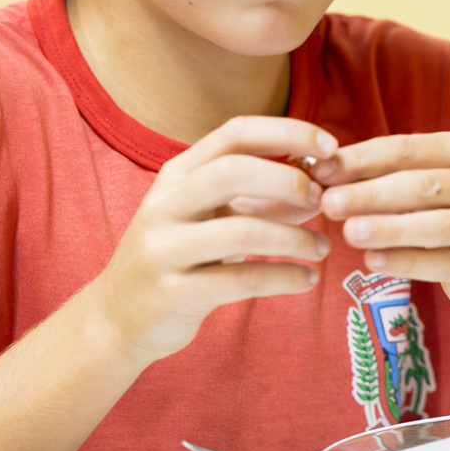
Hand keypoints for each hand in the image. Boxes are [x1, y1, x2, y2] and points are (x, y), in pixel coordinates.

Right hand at [95, 116, 335, 366]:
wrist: (119, 318)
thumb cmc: (178, 257)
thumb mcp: (211, 218)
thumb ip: (261, 201)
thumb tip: (321, 187)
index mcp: (177, 174)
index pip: (235, 133)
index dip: (287, 132)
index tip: (330, 145)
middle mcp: (165, 204)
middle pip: (232, 172)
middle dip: (287, 181)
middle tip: (322, 201)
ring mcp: (164, 248)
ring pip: (239, 230)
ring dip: (293, 238)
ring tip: (322, 249)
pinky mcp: (174, 293)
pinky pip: (240, 280)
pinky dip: (283, 277)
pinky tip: (306, 280)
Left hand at [313, 132, 449, 319]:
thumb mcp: (431, 185)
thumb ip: (388, 177)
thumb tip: (323, 171)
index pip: (409, 149)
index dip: (363, 159)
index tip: (322, 170)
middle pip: (423, 185)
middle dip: (371, 194)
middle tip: (329, 203)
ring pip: (439, 225)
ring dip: (389, 228)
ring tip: (348, 233)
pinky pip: (446, 262)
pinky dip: (407, 262)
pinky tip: (374, 261)